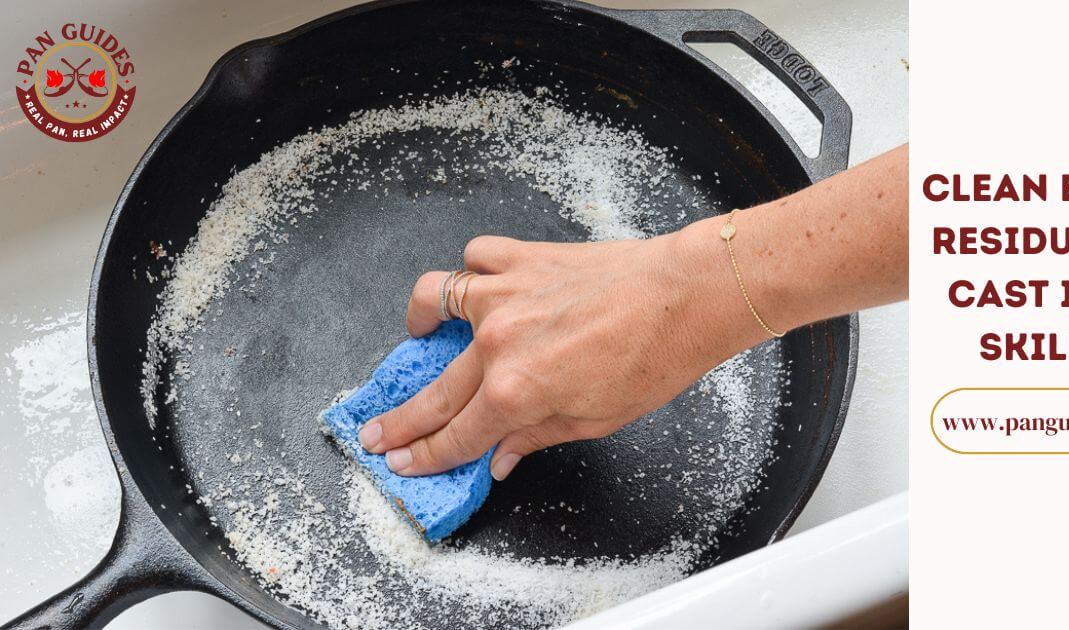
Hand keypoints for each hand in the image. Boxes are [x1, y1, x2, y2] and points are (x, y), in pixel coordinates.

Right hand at [356, 228, 752, 479]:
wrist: (686, 297)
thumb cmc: (654, 358)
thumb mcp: (595, 421)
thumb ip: (535, 437)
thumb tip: (500, 457)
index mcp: (517, 393)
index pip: (456, 436)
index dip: (424, 455)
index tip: (402, 462)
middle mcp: (498, 344)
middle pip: (434, 390)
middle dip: (399, 419)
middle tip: (376, 432)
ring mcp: (505, 295)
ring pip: (434, 302)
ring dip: (417, 322)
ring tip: (417, 334)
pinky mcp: (523, 259)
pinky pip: (475, 258)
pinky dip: (470, 271)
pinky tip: (476, 285)